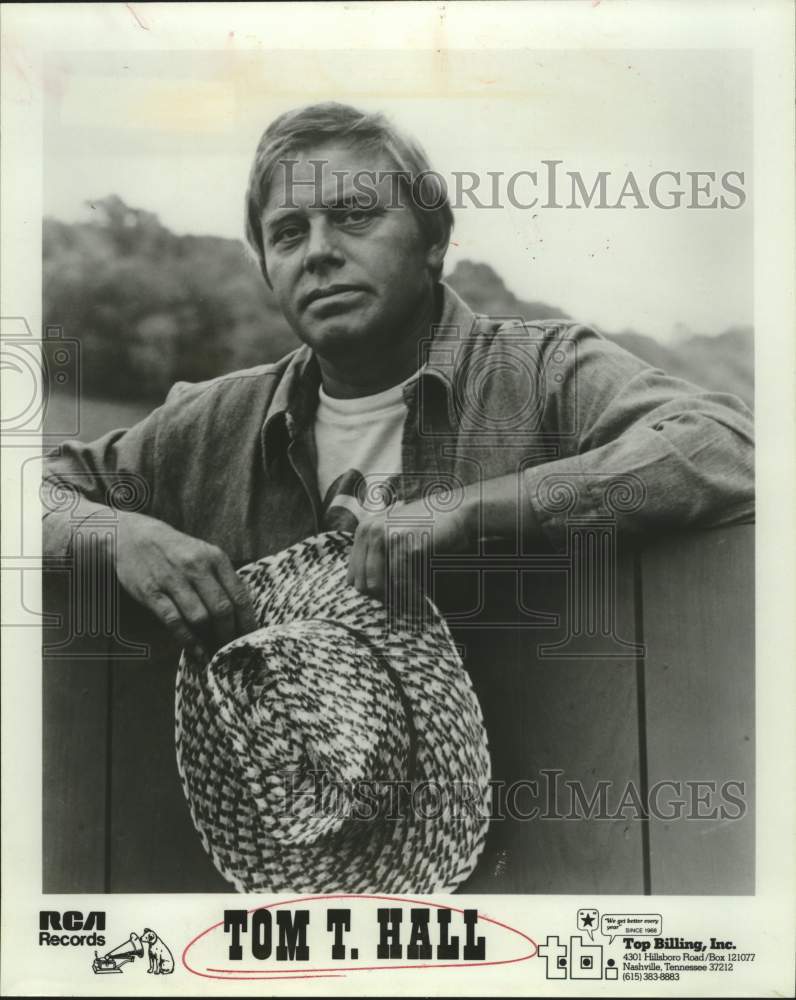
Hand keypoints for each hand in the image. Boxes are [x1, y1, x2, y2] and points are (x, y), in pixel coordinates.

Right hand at [111, 511, 257, 657]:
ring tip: (215, 652)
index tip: (250, 638)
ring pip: (200, 617)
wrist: (133, 537)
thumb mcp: (204, 553)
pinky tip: (196, 650)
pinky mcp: (152, 592)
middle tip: (232, 649)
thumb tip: (244, 610)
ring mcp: (173, 579)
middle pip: (222, 609)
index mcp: (215, 557)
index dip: (247, 621)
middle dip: (229, 634)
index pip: (239, 595)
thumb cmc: (176, 550)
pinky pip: (174, 620)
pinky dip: (187, 639)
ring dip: (210, 639)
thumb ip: (223, 577)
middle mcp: (196, 567)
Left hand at [346, 495, 473, 606]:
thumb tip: (369, 593)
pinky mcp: (403, 544)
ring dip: (395, 601)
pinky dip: (411, 598)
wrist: (456, 510)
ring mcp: (384, 535)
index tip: (391, 603)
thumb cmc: (429, 528)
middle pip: (362, 583)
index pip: (353, 576)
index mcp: (363, 531)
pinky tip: (422, 605)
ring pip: (377, 585)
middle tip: (402, 609)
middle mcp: (369, 531)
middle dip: (382, 599)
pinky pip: (400, 582)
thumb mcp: (396, 537)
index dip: (371, 593)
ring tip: (412, 609)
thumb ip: (379, 557)